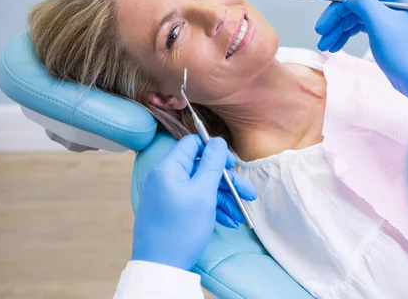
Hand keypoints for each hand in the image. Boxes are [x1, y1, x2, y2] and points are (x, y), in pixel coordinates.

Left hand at [131, 135, 256, 269]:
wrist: (160, 267)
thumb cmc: (181, 229)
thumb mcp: (203, 193)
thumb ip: (212, 163)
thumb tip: (217, 140)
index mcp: (168, 167)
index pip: (192, 143)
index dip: (215, 150)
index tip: (232, 164)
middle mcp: (163, 177)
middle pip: (200, 167)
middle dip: (226, 181)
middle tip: (247, 193)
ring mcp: (165, 194)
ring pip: (199, 186)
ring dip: (222, 197)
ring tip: (240, 214)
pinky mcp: (168, 209)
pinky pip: (192, 200)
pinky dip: (210, 207)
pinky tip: (227, 221)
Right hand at [314, 0, 407, 104]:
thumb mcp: (383, 25)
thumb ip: (363, 3)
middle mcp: (393, 1)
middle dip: (335, 13)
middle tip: (321, 29)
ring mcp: (388, 16)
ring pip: (355, 14)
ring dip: (337, 27)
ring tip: (324, 43)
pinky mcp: (384, 31)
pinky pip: (359, 26)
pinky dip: (345, 35)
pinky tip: (335, 45)